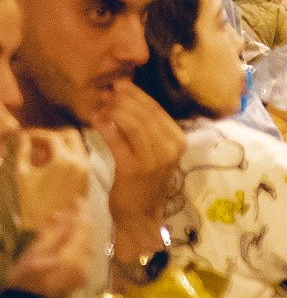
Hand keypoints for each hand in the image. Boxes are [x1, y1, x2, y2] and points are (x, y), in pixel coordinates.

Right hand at [5, 205, 92, 297]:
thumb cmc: (25, 281)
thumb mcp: (34, 254)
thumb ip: (52, 234)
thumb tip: (63, 214)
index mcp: (72, 258)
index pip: (83, 228)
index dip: (82, 212)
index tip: (77, 199)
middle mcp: (84, 264)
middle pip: (88, 235)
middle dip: (79, 221)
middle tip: (66, 211)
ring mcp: (85, 272)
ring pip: (88, 244)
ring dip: (78, 232)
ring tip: (63, 224)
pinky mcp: (82, 277)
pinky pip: (84, 254)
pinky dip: (77, 244)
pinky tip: (66, 240)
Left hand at [97, 82, 184, 234]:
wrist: (140, 213)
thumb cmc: (144, 180)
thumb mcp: (154, 152)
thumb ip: (147, 129)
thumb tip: (127, 98)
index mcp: (178, 141)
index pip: (158, 111)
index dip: (138, 95)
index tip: (122, 84)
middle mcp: (170, 149)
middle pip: (146, 115)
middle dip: (125, 99)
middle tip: (108, 91)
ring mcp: (153, 160)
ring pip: (133, 125)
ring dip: (115, 111)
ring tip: (101, 105)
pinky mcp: (133, 169)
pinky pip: (118, 142)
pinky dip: (105, 128)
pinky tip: (96, 120)